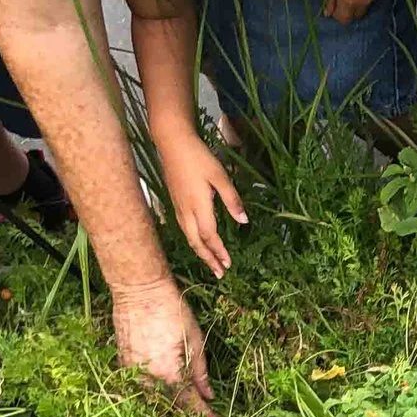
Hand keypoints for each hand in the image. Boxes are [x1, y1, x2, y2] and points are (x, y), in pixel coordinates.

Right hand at [113, 278, 216, 416]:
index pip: (191, 405)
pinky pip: (140, 388)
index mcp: (169, 373)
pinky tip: (166, 398)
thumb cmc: (170, 308)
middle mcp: (148, 378)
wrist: (138, 288)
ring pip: (154, 402)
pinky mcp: (123, 364)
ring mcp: (132, 372)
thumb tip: (209, 395)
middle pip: (171, 409)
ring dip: (170, 410)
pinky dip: (155, 396)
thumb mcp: (194, 339)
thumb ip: (200, 371)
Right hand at [157, 130, 246, 276]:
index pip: (209, 236)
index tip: (228, 264)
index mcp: (198, 205)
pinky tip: (199, 242)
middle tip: (219, 273)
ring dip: (200, 252)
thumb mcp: (220, 176)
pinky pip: (184, 228)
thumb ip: (232, 199)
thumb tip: (244, 221)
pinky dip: (193, 240)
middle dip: (208, 259)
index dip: (218, 252)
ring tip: (211, 263)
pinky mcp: (175, 202)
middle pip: (196, 242)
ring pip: (188, 237)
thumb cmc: (198, 157)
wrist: (172, 142)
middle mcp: (186, 210)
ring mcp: (178, 207)